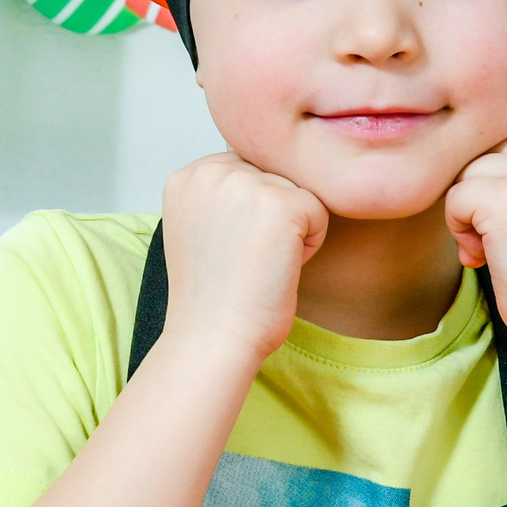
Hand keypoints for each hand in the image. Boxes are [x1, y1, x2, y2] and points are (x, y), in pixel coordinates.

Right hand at [158, 152, 329, 365]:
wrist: (214, 336)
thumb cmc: (213, 296)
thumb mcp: (199, 227)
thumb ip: (221, 193)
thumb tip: (266, 176)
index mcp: (187, 176)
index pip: (247, 170)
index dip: (248, 214)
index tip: (226, 249)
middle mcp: (212, 172)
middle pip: (274, 177)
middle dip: (271, 218)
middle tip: (243, 258)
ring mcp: (246, 184)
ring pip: (298, 193)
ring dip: (290, 231)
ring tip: (258, 264)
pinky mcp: (282, 204)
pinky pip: (320, 213)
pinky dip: (309, 245)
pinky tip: (276, 267)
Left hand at [444, 122, 506, 346]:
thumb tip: (470, 135)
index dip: (505, 181)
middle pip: (489, 149)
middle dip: (484, 193)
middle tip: (505, 238)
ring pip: (468, 172)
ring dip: (469, 214)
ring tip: (497, 248)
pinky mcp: (506, 196)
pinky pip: (455, 196)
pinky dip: (458, 229)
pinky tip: (484, 255)